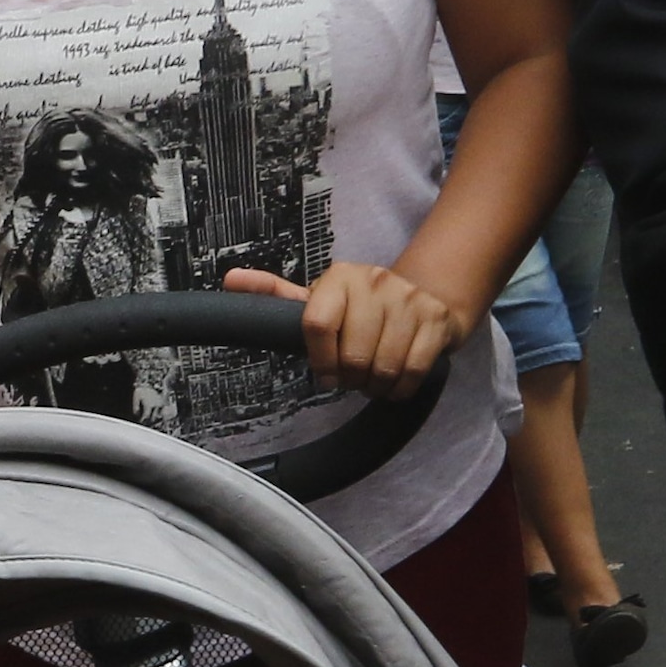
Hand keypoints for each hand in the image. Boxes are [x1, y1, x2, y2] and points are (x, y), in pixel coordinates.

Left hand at [222, 259, 464, 394]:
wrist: (427, 297)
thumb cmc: (361, 308)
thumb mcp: (319, 299)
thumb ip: (275, 295)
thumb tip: (230, 280)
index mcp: (339, 278)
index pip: (316, 325)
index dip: (320, 360)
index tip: (325, 374)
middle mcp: (374, 281)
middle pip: (353, 356)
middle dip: (351, 378)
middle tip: (354, 377)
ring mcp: (408, 299)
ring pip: (384, 367)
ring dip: (376, 385)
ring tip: (374, 378)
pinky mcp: (435, 320)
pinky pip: (413, 372)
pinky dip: (401, 388)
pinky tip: (396, 381)